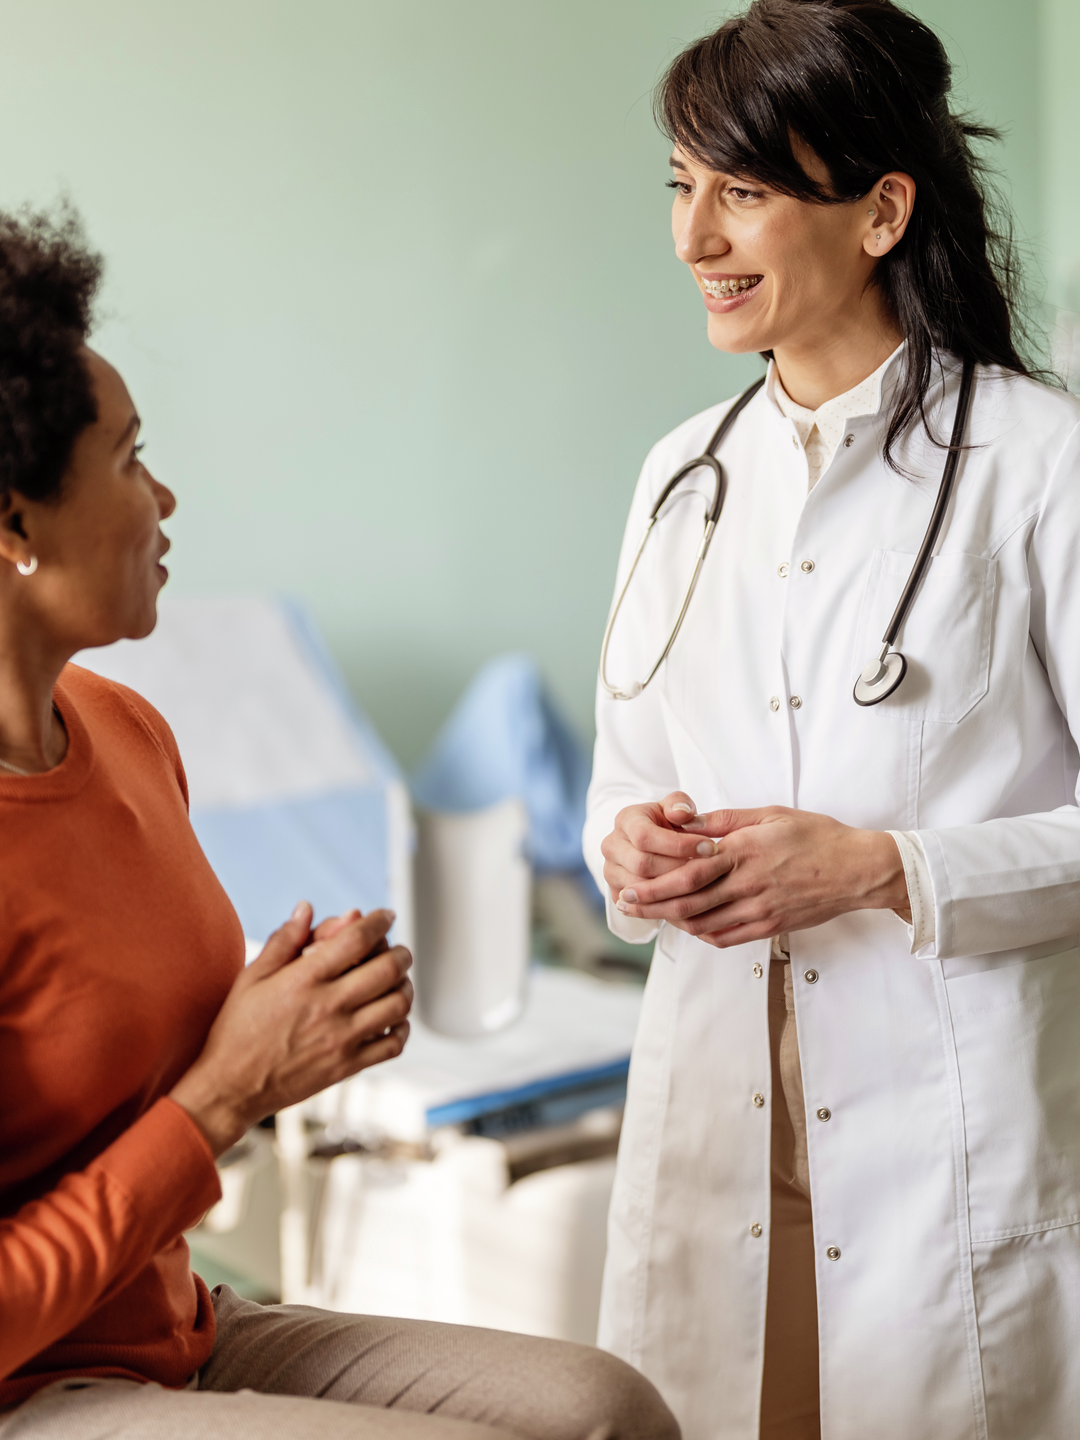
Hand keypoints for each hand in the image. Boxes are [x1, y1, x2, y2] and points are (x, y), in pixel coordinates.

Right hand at [169, 902, 411, 1155]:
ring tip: (398, 982)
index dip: (378, 922)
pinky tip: (392, 1019)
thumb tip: (306, 909)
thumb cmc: (237, 1032)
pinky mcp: (348, 1066)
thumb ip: (284, 941)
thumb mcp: (251, 978)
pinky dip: (402, 1028)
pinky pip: (393, 1044)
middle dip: (400, 952)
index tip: (385, 916)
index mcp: (303, 980)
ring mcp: (341, 1039)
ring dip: (405, 987)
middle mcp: (328, 1007)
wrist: (231, 1088)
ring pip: (397, 1005)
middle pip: (387, 969)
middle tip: (398, 950)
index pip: (356, 939)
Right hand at [601, 793, 732, 903]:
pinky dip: (667, 904)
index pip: (645, 835)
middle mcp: (611, 846)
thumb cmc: (668, 824)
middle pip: (642, 864)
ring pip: (640, 889)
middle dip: (679, 868)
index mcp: (625, 820)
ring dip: (674, 889)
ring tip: (703, 884)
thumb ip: (680, 804)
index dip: (679, 844)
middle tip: (711, 870)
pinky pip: (640, 906)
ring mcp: (610, 872)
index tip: (711, 848)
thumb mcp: (675, 808)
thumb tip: (682, 813)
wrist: (650, 846)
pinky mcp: (616, 894)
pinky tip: (692, 898)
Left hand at [605, 796, 907, 947]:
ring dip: (672, 921)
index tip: (632, 884)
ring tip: (650, 915)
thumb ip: (726, 821)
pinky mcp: (770, 926)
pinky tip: (689, 927)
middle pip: (689, 902)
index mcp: (745, 852)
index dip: (656, 882)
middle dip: (653, 905)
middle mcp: (748, 884)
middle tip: (627, 904)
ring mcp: (759, 909)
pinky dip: (703, 934)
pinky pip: (727, 936)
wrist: (856, 870)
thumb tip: (689, 822)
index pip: (689, 871)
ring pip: (704, 923)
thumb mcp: (770, 814)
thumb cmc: (816, 837)